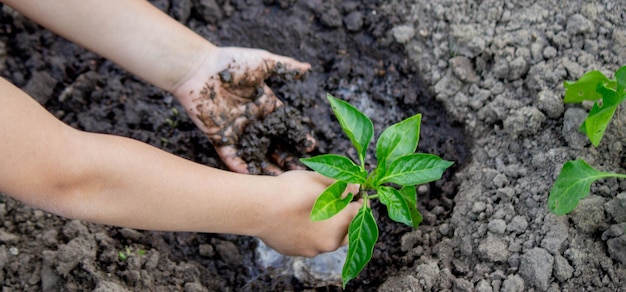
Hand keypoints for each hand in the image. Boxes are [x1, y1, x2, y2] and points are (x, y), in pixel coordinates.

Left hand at [173, 46, 314, 173]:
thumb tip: (307, 68)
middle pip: (273, 143)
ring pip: (255, 153)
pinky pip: (232, 156)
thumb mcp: (263, 62)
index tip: (309, 146)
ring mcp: (236, 130)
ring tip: (279, 179)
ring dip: (266, 166)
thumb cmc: (230, 62)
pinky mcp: (219, 137)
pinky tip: (253, 178)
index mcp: (264, 104)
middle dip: (286, 157)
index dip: (297, 136)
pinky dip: (241, 167)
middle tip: (298, 169)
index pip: (285, 124)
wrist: (197, 68)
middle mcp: (252, 120)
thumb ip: (285, 67)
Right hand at [256, 171, 362, 256]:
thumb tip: (354, 188)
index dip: (358, 200)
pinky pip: (309, 244)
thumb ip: (342, 184)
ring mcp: (314, 249)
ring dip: (326, 228)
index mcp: (343, 220)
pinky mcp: (298, 252)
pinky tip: (298, 221)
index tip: (354, 195)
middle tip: (336, 204)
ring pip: (327, 239)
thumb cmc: (293, 189)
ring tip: (314, 212)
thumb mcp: (321, 178)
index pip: (360, 210)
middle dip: (345, 218)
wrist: (261, 207)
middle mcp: (332, 240)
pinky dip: (308, 235)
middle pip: (347, 230)